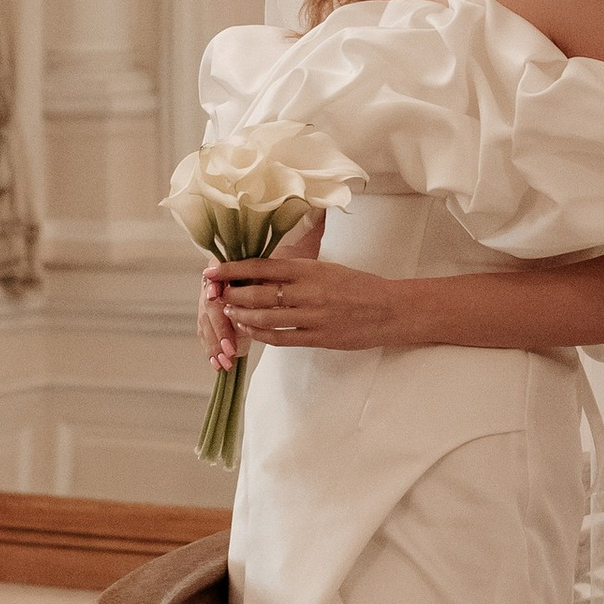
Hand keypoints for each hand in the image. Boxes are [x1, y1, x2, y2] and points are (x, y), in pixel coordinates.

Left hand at [213, 253, 408, 353]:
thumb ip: (296, 272)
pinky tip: (249, 329)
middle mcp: (308, 291)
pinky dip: (260, 334)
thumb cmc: (358, 286)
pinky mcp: (317, 337)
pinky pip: (280, 338)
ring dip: (241, 315)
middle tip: (217, 295)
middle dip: (232, 294)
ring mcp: (312, 316)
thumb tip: (261, 272)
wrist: (389, 309)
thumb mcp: (326, 268)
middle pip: (258, 292)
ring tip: (229, 312)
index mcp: (310, 268)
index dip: (234, 269)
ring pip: (265, 317)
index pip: (262, 266)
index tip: (213, 271)